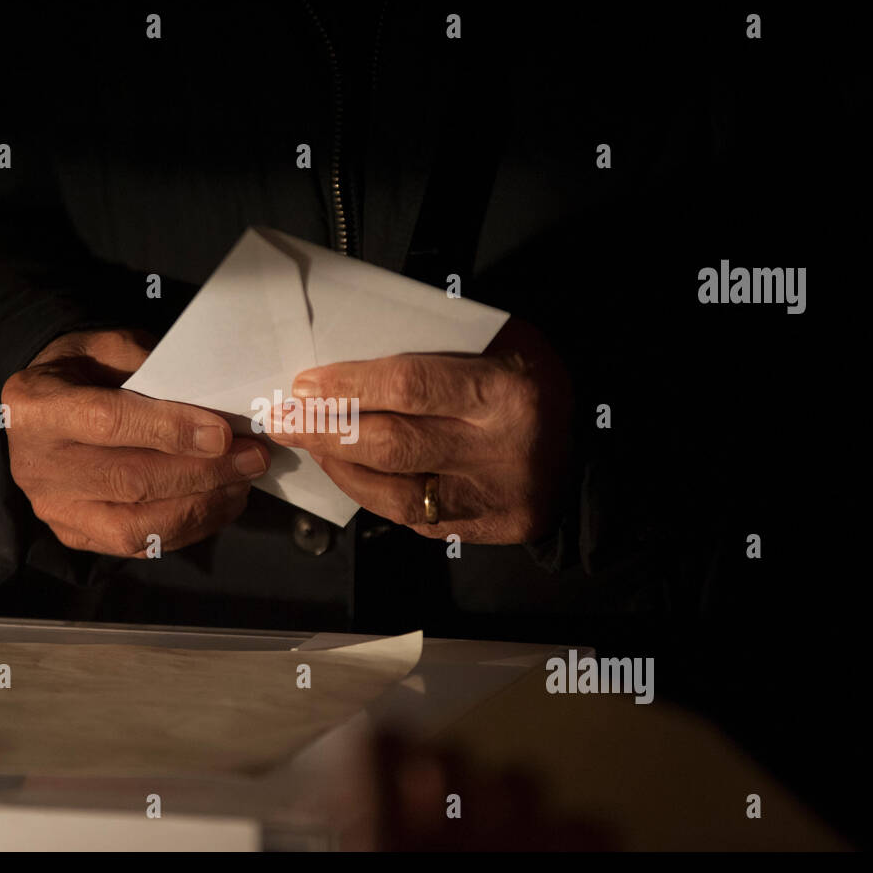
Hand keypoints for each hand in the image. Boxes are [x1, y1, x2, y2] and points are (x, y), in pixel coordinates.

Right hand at [1, 329, 269, 555]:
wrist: (39, 411)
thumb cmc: (81, 371)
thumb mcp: (106, 347)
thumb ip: (151, 368)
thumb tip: (211, 405)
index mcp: (37, 408)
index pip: (109, 422)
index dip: (170, 430)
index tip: (223, 434)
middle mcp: (38, 466)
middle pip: (130, 480)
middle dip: (202, 472)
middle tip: (252, 458)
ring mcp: (55, 509)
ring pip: (137, 526)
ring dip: (202, 506)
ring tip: (242, 483)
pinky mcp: (75, 536)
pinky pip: (139, 545)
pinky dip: (189, 527)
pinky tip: (221, 503)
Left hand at [266, 319, 571, 543]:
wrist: (586, 453)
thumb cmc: (533, 385)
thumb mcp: (504, 343)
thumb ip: (440, 342)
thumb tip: (355, 343)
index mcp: (505, 392)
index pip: (409, 388)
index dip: (349, 388)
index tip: (306, 385)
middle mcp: (497, 450)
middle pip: (392, 445)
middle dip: (326, 431)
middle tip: (285, 419)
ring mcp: (489, 498)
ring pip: (392, 492)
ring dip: (339, 466)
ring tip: (307, 442)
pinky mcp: (482, 530)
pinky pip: (409, 517)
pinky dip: (369, 493)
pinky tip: (346, 470)